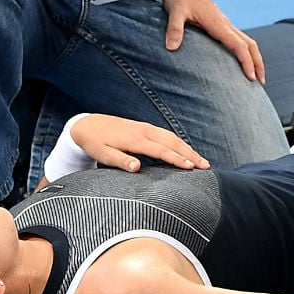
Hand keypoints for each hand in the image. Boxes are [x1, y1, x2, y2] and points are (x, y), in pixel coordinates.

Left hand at [70, 114, 209, 171]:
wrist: (88, 124)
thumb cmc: (94, 143)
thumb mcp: (103, 154)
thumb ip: (120, 161)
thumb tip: (137, 168)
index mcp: (135, 139)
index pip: (161, 150)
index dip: (177, 159)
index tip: (191, 168)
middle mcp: (144, 131)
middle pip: (173, 142)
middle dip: (190, 154)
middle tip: (206, 167)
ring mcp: (146, 128)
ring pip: (172, 137)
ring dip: (188, 148)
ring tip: (202, 161)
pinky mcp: (145, 128)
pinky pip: (167, 135)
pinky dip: (180, 143)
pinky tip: (186, 151)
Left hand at [162, 0, 265, 82]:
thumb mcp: (175, 12)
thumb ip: (174, 29)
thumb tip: (171, 48)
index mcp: (218, 24)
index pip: (238, 45)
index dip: (246, 61)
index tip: (251, 77)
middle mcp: (226, 24)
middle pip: (250, 45)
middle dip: (258, 63)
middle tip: (261, 82)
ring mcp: (225, 24)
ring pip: (248, 41)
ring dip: (255, 58)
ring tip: (257, 75)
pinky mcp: (222, 23)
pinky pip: (241, 39)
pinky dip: (247, 51)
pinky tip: (243, 60)